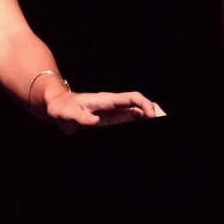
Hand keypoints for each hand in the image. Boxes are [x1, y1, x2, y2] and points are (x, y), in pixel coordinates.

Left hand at [45, 90, 164, 133]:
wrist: (58, 107)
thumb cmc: (63, 108)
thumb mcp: (69, 114)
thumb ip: (81, 117)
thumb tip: (94, 122)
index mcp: (107, 100)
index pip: (132, 98)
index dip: (145, 105)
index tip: (152, 116)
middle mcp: (115, 103)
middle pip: (141, 103)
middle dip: (155, 110)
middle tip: (164, 121)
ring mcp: (116, 110)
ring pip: (140, 111)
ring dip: (152, 116)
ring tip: (162, 123)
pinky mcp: (114, 118)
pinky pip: (134, 118)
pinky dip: (144, 121)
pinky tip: (148, 126)